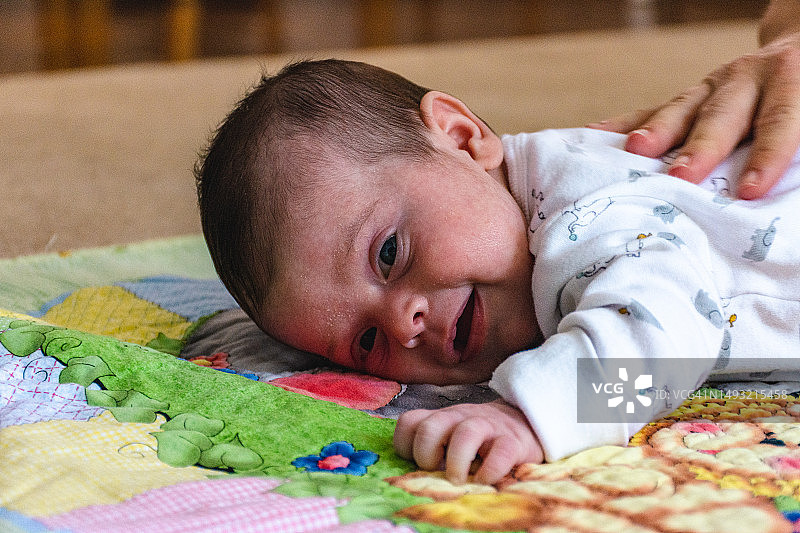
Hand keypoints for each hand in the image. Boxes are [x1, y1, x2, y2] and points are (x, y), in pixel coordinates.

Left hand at [393, 399, 543, 484]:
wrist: (522, 423)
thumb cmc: (478, 438)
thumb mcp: (450, 434)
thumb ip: (431, 446)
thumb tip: (411, 476)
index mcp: (441, 418)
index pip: (409, 422)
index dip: (406, 446)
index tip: (417, 463)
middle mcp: (460, 418)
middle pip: (431, 427)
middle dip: (426, 454)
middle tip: (436, 471)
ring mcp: (487, 426)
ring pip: (466, 433)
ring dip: (457, 461)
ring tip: (457, 480)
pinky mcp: (513, 441)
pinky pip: (501, 452)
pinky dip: (491, 470)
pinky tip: (485, 480)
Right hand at [588, 32, 799, 199]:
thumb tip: (774, 183)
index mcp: (792, 82)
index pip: (779, 121)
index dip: (766, 155)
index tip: (749, 190)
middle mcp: (748, 79)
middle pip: (722, 115)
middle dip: (699, 147)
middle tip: (681, 176)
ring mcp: (712, 86)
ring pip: (682, 109)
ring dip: (657, 131)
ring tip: (634, 152)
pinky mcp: (689, 96)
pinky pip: (652, 110)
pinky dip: (623, 123)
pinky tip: (595, 135)